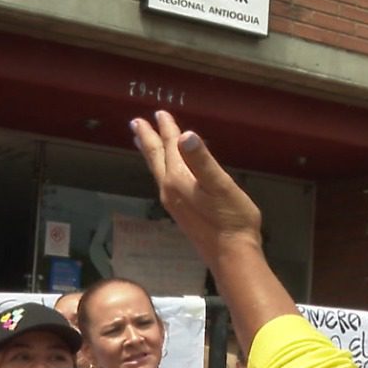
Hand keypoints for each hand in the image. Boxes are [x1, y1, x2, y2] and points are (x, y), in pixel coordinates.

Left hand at [131, 111, 263, 267]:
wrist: (231, 255)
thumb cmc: (231, 218)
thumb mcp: (220, 185)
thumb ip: (202, 160)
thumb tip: (186, 135)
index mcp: (178, 178)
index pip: (169, 147)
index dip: (166, 129)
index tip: (160, 113)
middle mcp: (169, 190)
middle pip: (156, 158)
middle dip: (147, 139)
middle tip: (136, 123)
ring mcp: (173, 203)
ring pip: (157, 171)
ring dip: (151, 154)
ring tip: (143, 142)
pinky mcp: (180, 213)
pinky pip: (165, 181)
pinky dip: (161, 167)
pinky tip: (165, 171)